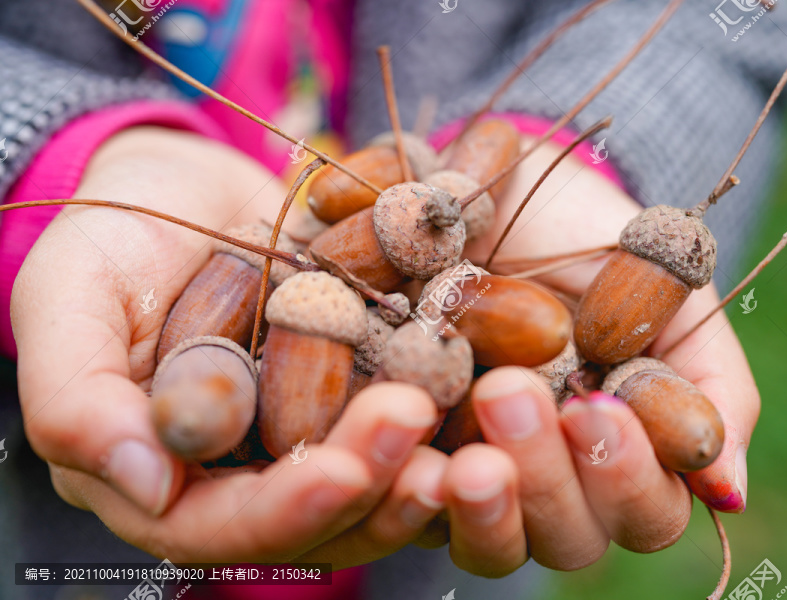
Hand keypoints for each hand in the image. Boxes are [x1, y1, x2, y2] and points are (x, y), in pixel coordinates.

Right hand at [12, 127, 449, 564]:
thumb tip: (142, 485)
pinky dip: (448, 411)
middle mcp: (244, 470)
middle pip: (318, 516)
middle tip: (433, 451)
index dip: (287, 509)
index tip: (345, 470)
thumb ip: (77, 399)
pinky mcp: (357, 386)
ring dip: (426, 465)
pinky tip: (490, 390)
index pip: (223, 525)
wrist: (181, 185)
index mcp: (164, 473)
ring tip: (476, 440)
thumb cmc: (110, 238)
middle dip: (377, 487)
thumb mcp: (68, 300)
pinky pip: (406, 413)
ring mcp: (307, 430)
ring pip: (374, 479)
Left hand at [450, 137, 759, 571]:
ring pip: (495, 550)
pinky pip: (410, 516)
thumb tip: (728, 491)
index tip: (597, 404)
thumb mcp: (667, 293)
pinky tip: (413, 464)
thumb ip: (711, 383)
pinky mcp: (412, 464)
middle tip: (512, 392)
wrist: (494, 183)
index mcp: (627, 451)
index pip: (647, 513)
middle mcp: (559, 479)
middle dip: (548, 478)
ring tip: (467, 457)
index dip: (627, 477)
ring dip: (488, 510)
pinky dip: (414, 500)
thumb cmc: (592, 235)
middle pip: (570, 539)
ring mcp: (483, 479)